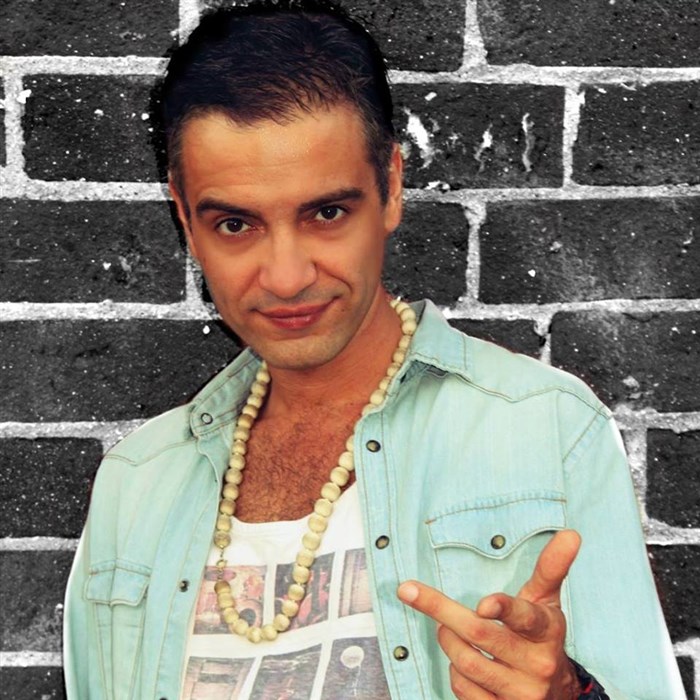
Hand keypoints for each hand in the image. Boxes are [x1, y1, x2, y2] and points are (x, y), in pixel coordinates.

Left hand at [397, 529, 582, 699]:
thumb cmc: (540, 635)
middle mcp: (538, 664)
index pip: (526, 617)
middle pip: (480, 635)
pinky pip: (464, 691)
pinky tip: (461, 662)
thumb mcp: (546, 600)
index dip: (503, 609)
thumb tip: (571, 534)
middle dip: (441, 611)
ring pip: (467, 663)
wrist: (557, 692)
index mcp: (547, 630)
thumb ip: (551, 567)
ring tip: (446, 629)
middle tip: (410, 591)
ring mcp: (521, 694)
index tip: (483, 603)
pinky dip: (455, 674)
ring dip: (446, 640)